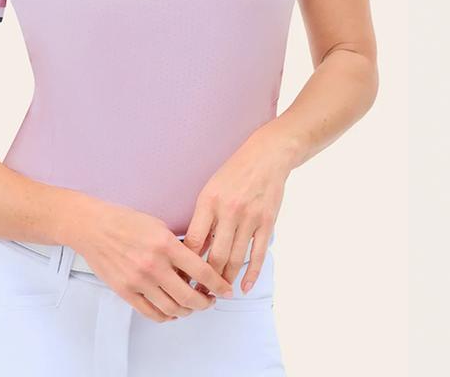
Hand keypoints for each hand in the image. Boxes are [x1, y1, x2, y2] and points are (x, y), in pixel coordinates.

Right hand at [74, 201, 234, 322]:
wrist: (93, 227)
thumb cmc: (123, 221)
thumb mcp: (158, 225)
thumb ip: (177, 246)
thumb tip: (195, 266)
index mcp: (165, 244)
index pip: (201, 271)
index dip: (218, 284)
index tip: (225, 290)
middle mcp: (154, 264)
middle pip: (190, 296)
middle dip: (206, 303)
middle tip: (210, 301)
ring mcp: (139, 280)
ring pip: (173, 308)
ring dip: (187, 311)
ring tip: (191, 306)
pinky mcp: (126, 291)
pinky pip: (151, 313)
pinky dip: (166, 316)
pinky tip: (171, 311)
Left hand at [182, 122, 294, 296]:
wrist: (266, 156)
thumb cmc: (233, 173)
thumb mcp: (210, 189)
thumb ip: (203, 219)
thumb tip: (193, 250)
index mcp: (209, 201)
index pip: (194, 241)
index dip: (187, 265)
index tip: (182, 278)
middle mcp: (229, 210)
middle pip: (215, 256)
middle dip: (206, 279)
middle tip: (200, 293)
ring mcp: (250, 218)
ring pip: (236, 258)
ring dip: (227, 280)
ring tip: (219, 293)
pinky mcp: (267, 223)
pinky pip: (258, 254)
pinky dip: (251, 274)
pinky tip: (243, 286)